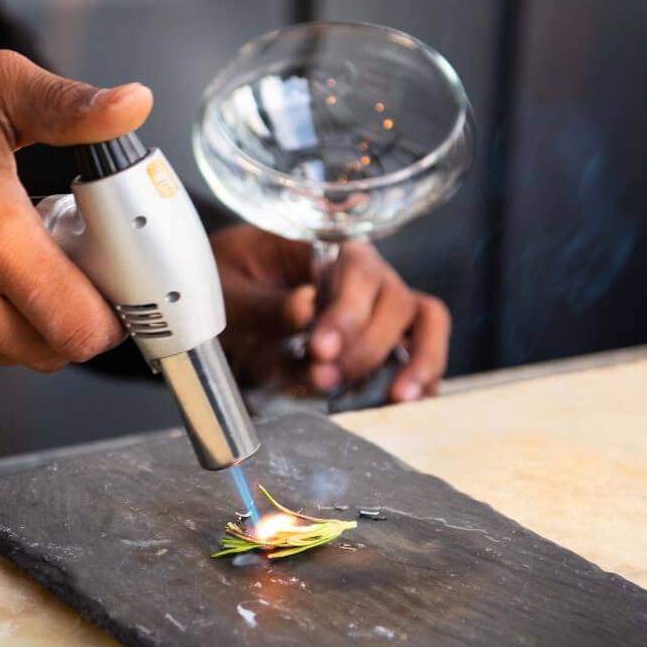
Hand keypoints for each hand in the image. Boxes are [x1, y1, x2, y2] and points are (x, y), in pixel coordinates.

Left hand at [210, 225, 448, 401]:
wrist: (222, 302)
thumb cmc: (226, 283)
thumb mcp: (229, 290)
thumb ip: (263, 302)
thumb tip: (305, 308)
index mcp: (324, 245)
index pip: (356, 268)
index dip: (347, 312)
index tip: (320, 349)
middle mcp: (361, 271)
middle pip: (394, 300)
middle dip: (365, 346)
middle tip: (324, 377)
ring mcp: (377, 303)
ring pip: (422, 320)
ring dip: (413, 361)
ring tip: (391, 397)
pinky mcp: (382, 336)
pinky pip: (421, 348)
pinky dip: (424, 374)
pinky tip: (408, 401)